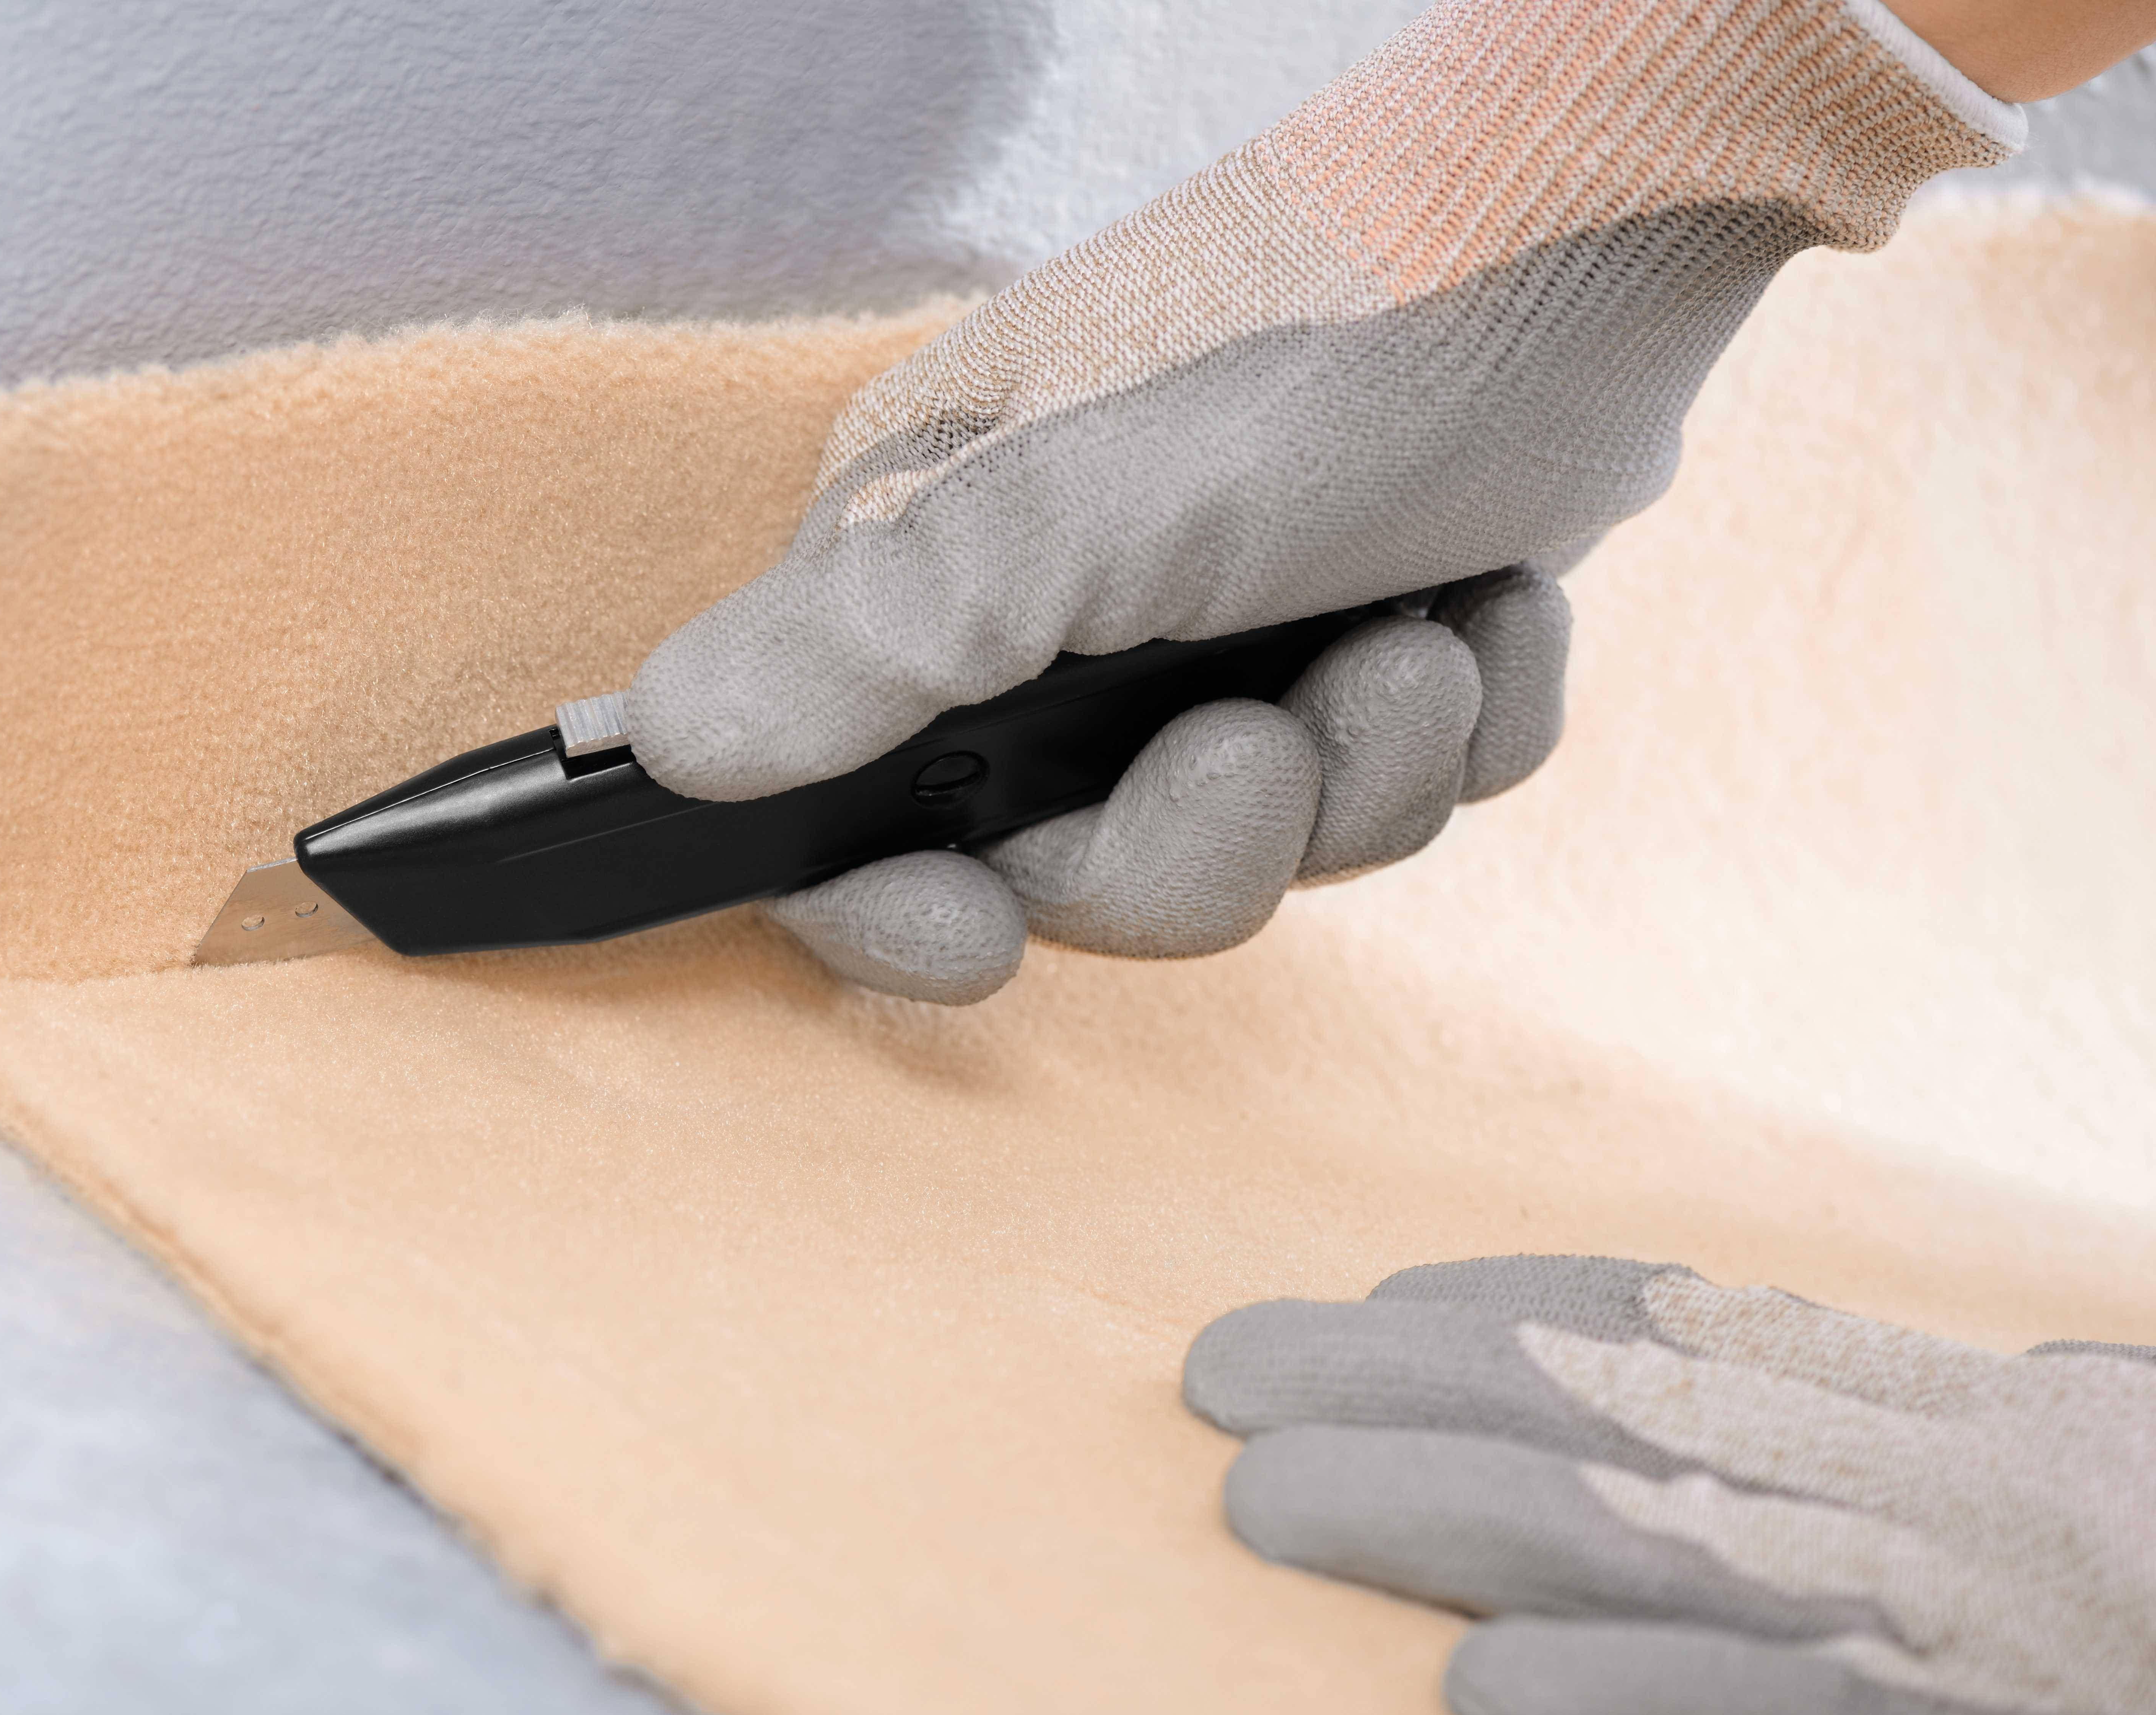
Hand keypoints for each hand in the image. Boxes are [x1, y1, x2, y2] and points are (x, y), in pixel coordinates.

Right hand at [622, 0, 2019, 1003]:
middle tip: (1270, 736)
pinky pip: (1396, 790)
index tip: (978, 938)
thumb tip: (658, 745)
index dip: (890, 907)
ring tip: (1407, 643)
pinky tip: (1482, 609)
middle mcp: (1059, 608)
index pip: (836, 805)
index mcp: (939, 565)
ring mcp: (1220, 628)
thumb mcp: (1070, 501)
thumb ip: (864, 639)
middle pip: (1071, 869)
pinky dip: (1458, 723)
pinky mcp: (1364, 633)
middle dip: (1194, 839)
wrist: (1615, 217)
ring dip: (1354, 774)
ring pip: (1254, 846)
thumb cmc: (1331, 333)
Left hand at [1187, 1256, 2155, 1714]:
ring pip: (1657, 1546)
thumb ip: (1934, 1418)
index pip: (1687, 1326)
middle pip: (1618, 1416)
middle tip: (1216, 1382)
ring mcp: (1968, 1612)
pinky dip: (1642, 1698)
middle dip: (1401, 1399)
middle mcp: (1928, 1482)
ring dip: (1447, 1522)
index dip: (1502, 1307)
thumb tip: (1911, 1371)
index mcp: (1944, 1414)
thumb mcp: (2073, 1450)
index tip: (1357, 1306)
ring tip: (1262, 1505)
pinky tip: (1484, 1688)